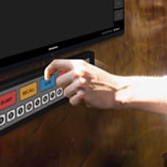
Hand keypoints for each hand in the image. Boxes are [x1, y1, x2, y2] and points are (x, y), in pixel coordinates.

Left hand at [44, 59, 166, 113]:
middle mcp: (79, 72)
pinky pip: (72, 101)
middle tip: (75, 88)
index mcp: (80, 64)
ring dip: (73, 95)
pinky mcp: (83, 95)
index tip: (47, 76)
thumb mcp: (90, 70)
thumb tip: (59, 77)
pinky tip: (88, 98)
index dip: (49, 70)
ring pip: (65, 93)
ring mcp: (80, 84)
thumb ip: (75, 72)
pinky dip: (78, 102)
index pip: (57, 63)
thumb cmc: (105, 82)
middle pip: (58, 82)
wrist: (118, 90)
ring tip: (85, 93)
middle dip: (65, 87)